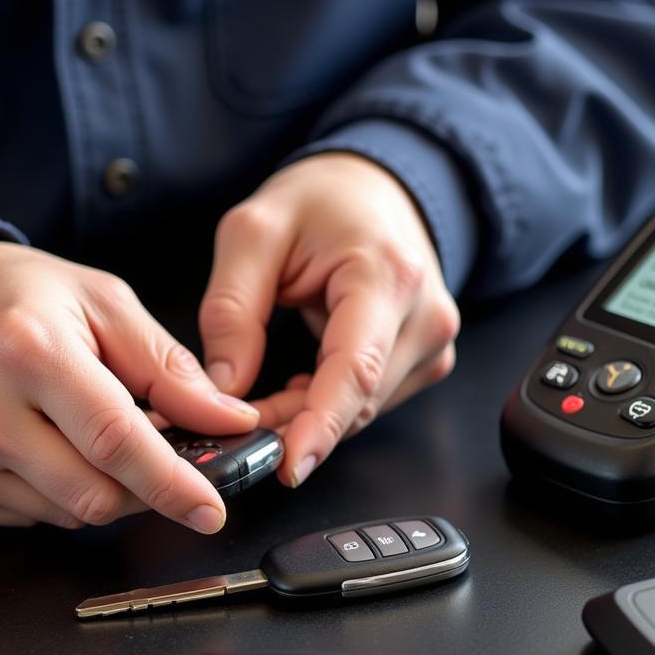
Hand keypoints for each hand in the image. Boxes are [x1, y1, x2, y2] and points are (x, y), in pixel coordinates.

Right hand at [0, 241, 259, 527]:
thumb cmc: (8, 298)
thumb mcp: (101, 302)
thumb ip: (169, 368)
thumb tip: (229, 420)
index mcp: (27, 352)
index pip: (116, 441)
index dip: (172, 483)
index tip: (210, 509)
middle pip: (96, 495)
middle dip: (142, 486)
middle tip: (153, 452)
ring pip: (69, 514)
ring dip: (99, 486)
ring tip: (80, 429)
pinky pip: (32, 519)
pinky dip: (57, 493)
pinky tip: (40, 445)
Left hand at [199, 153, 459, 486]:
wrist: (378, 187)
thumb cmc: (322, 201)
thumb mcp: (253, 233)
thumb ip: (232, 312)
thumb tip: (222, 391)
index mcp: (388, 276)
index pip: (356, 371)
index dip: (319, 427)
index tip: (286, 467)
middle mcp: (425, 317)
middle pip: (354, 402)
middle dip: (290, 424)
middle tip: (229, 421)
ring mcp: (432, 344)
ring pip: (359, 412)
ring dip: (303, 417)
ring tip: (260, 393)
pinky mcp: (425, 361)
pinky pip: (367, 403)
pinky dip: (324, 406)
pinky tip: (295, 386)